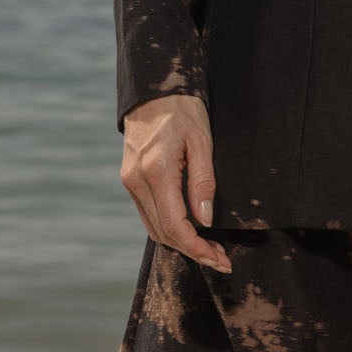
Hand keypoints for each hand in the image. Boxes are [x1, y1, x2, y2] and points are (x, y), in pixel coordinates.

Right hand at [120, 93, 231, 271]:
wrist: (154, 91)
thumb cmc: (183, 111)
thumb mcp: (203, 142)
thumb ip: (203, 182)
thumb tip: (204, 219)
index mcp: (156, 171)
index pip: (175, 225)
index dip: (197, 248)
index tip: (219, 258)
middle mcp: (137, 181)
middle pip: (163, 233)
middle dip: (193, 251)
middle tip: (221, 260)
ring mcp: (130, 181)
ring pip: (154, 228)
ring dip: (181, 244)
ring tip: (209, 250)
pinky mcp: (130, 180)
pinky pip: (149, 214)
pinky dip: (169, 229)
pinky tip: (190, 232)